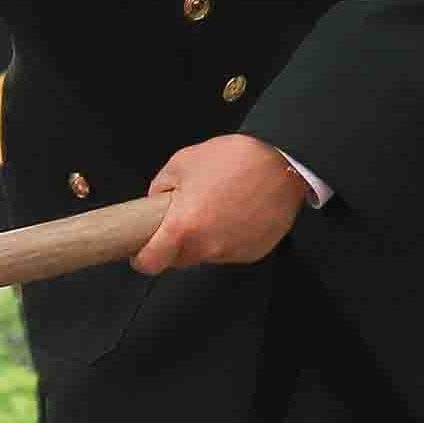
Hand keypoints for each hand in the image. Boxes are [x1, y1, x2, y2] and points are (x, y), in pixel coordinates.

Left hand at [132, 135, 309, 273]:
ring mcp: (233, 253)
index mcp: (183, 228)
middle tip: (180, 219)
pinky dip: (226, 238)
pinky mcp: (254, 252)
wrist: (283, 162)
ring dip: (202, 240)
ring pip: (205, 255)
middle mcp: (208, 247)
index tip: (140, 250)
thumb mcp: (181, 163)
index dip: (141, 258)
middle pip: (178, 260)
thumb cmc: (232, 159)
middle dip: (173, 245)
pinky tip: (233, 215)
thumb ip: (160, 187)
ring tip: (213, 210)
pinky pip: (230, 251)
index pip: (151, 263)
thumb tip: (155, 203)